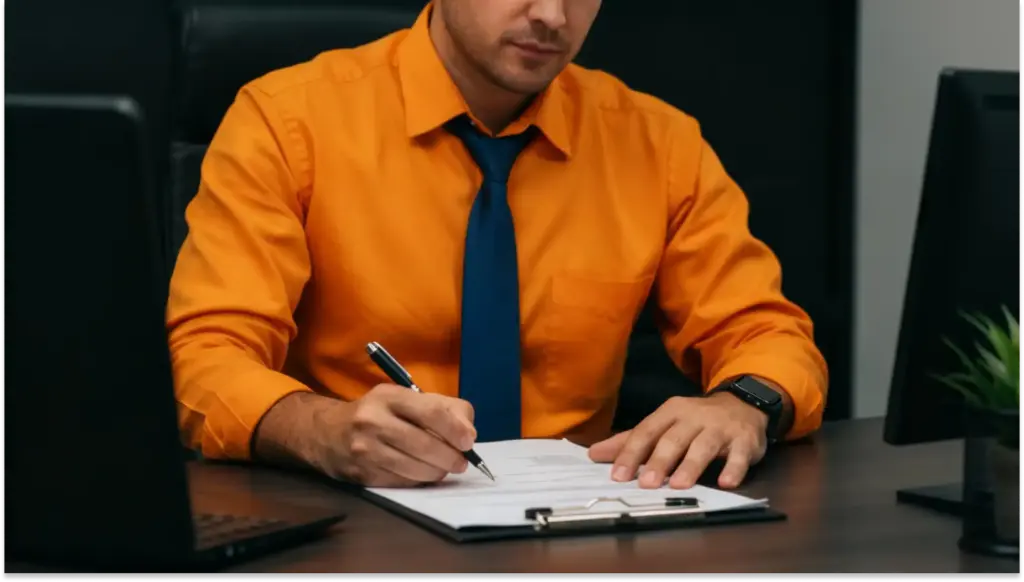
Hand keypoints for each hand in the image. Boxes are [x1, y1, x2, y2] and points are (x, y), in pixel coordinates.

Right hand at [327, 384, 477, 486]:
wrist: (327, 432)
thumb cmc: (379, 413)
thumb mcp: (407, 398)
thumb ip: (444, 408)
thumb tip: (468, 433)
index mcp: (389, 396)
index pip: (431, 412)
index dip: (454, 429)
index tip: (468, 442)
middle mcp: (373, 421)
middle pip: (424, 445)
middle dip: (450, 457)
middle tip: (461, 462)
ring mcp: (365, 449)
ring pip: (414, 468)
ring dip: (437, 472)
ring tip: (444, 468)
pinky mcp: (361, 474)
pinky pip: (401, 482)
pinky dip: (418, 480)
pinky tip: (421, 473)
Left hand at [588, 392, 767, 489]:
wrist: (743, 405)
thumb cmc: (695, 421)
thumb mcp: (664, 424)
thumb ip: (631, 440)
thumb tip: (594, 454)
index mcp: (670, 412)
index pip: (647, 431)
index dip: (631, 453)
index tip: (618, 475)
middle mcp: (694, 417)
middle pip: (673, 439)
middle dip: (659, 461)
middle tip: (646, 484)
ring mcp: (721, 428)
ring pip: (704, 446)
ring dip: (691, 465)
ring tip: (678, 485)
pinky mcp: (745, 441)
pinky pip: (739, 455)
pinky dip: (734, 469)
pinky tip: (726, 483)